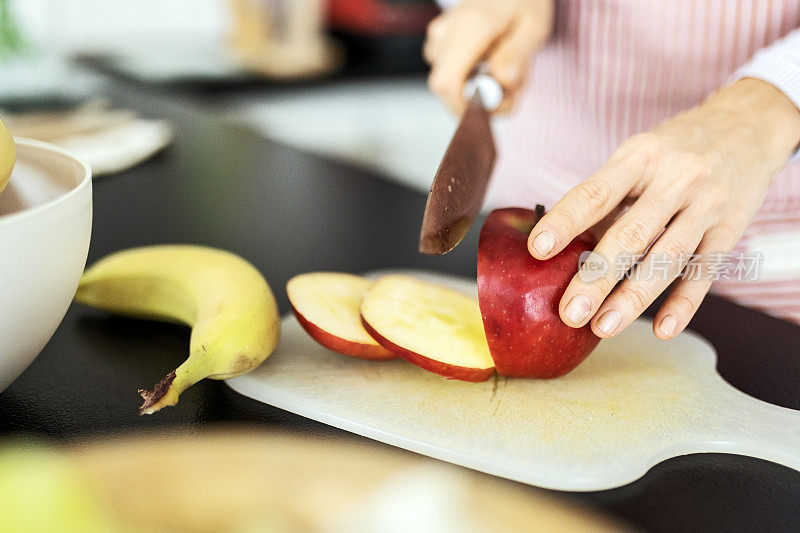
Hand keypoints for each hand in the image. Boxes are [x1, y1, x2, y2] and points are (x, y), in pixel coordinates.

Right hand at [424, 0, 553, 114]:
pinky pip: (452, 73)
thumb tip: (502, 81)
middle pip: (446, 89)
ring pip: (452, 83)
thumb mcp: (534, 26)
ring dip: (482, 89)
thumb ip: (517, 55)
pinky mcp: (439, 42)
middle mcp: (446, 32)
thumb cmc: (523, 1)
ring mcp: (439, 37)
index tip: (490, 114)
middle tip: (514, 92)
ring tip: (512, 73)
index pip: (447, 83)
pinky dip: (475, 77)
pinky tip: (495, 63)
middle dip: (479, 101)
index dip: (463, 109)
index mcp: (470, 27)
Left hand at [527, 78, 799, 339]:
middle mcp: (677, 179)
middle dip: (597, 278)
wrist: (749, 124)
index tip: (538, 249)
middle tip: (569, 313)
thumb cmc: (673, 148)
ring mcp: (708, 205)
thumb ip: (605, 197)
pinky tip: (661, 329)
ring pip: (668, 258)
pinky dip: (684, 304)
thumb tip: (562, 246)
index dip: (565, 221)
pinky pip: (705, 272)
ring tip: (602, 328)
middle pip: (632, 234)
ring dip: (633, 298)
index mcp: (640, 157)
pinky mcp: (731, 229)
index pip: (596, 192)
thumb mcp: (637, 155)